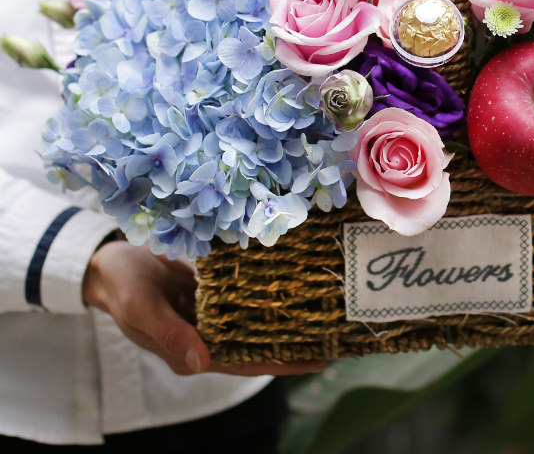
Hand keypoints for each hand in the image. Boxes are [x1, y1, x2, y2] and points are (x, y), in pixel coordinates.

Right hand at [82, 240, 325, 376]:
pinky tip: (292, 276)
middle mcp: (207, 332)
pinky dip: (266, 286)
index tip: (319, 360)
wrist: (108, 258)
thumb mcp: (140, 309)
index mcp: (191, 349)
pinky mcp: (212, 286)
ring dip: (284, 313)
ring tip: (323, 305)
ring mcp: (211, 308)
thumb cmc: (122, 287)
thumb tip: (201, 362)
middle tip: (336, 332)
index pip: (245, 362)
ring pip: (254, 316)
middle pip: (257, 340)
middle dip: (294, 339)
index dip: (282, 364)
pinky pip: (244, 289)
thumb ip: (169, 334)